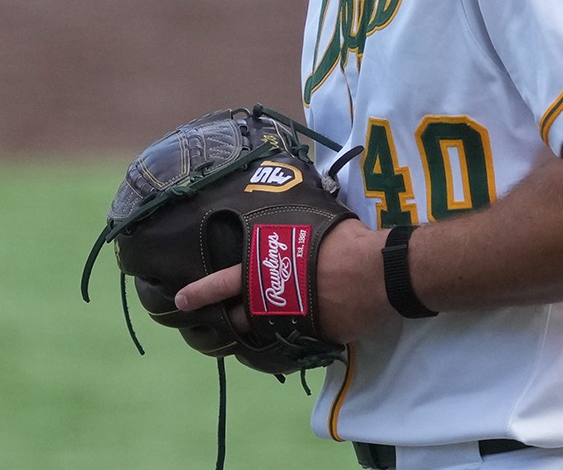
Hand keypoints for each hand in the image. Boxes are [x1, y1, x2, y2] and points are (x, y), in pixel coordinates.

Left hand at [174, 220, 392, 344]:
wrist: (380, 272)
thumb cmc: (347, 242)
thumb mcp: (312, 225)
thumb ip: (292, 233)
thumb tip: (289, 222)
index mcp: (267, 268)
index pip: (226, 282)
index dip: (202, 292)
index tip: (182, 300)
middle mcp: (274, 298)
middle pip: (239, 318)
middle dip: (226, 322)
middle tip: (214, 324)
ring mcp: (293, 322)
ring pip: (265, 334)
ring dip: (258, 333)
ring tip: (252, 330)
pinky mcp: (315, 337)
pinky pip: (297, 342)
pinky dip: (294, 339)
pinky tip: (296, 334)